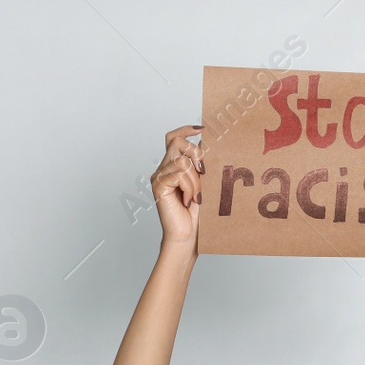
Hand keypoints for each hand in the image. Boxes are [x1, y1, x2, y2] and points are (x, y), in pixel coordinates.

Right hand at [151, 124, 201, 252]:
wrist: (187, 235)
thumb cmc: (196, 213)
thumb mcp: (202, 183)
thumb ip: (200, 165)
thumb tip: (206, 144)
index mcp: (173, 165)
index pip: (174, 137)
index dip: (186, 129)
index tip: (202, 130)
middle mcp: (163, 168)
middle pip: (176, 141)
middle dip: (195, 152)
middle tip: (203, 171)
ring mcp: (159, 176)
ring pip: (182, 161)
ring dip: (195, 179)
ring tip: (196, 196)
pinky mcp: (158, 185)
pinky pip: (179, 174)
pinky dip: (189, 187)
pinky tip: (188, 200)